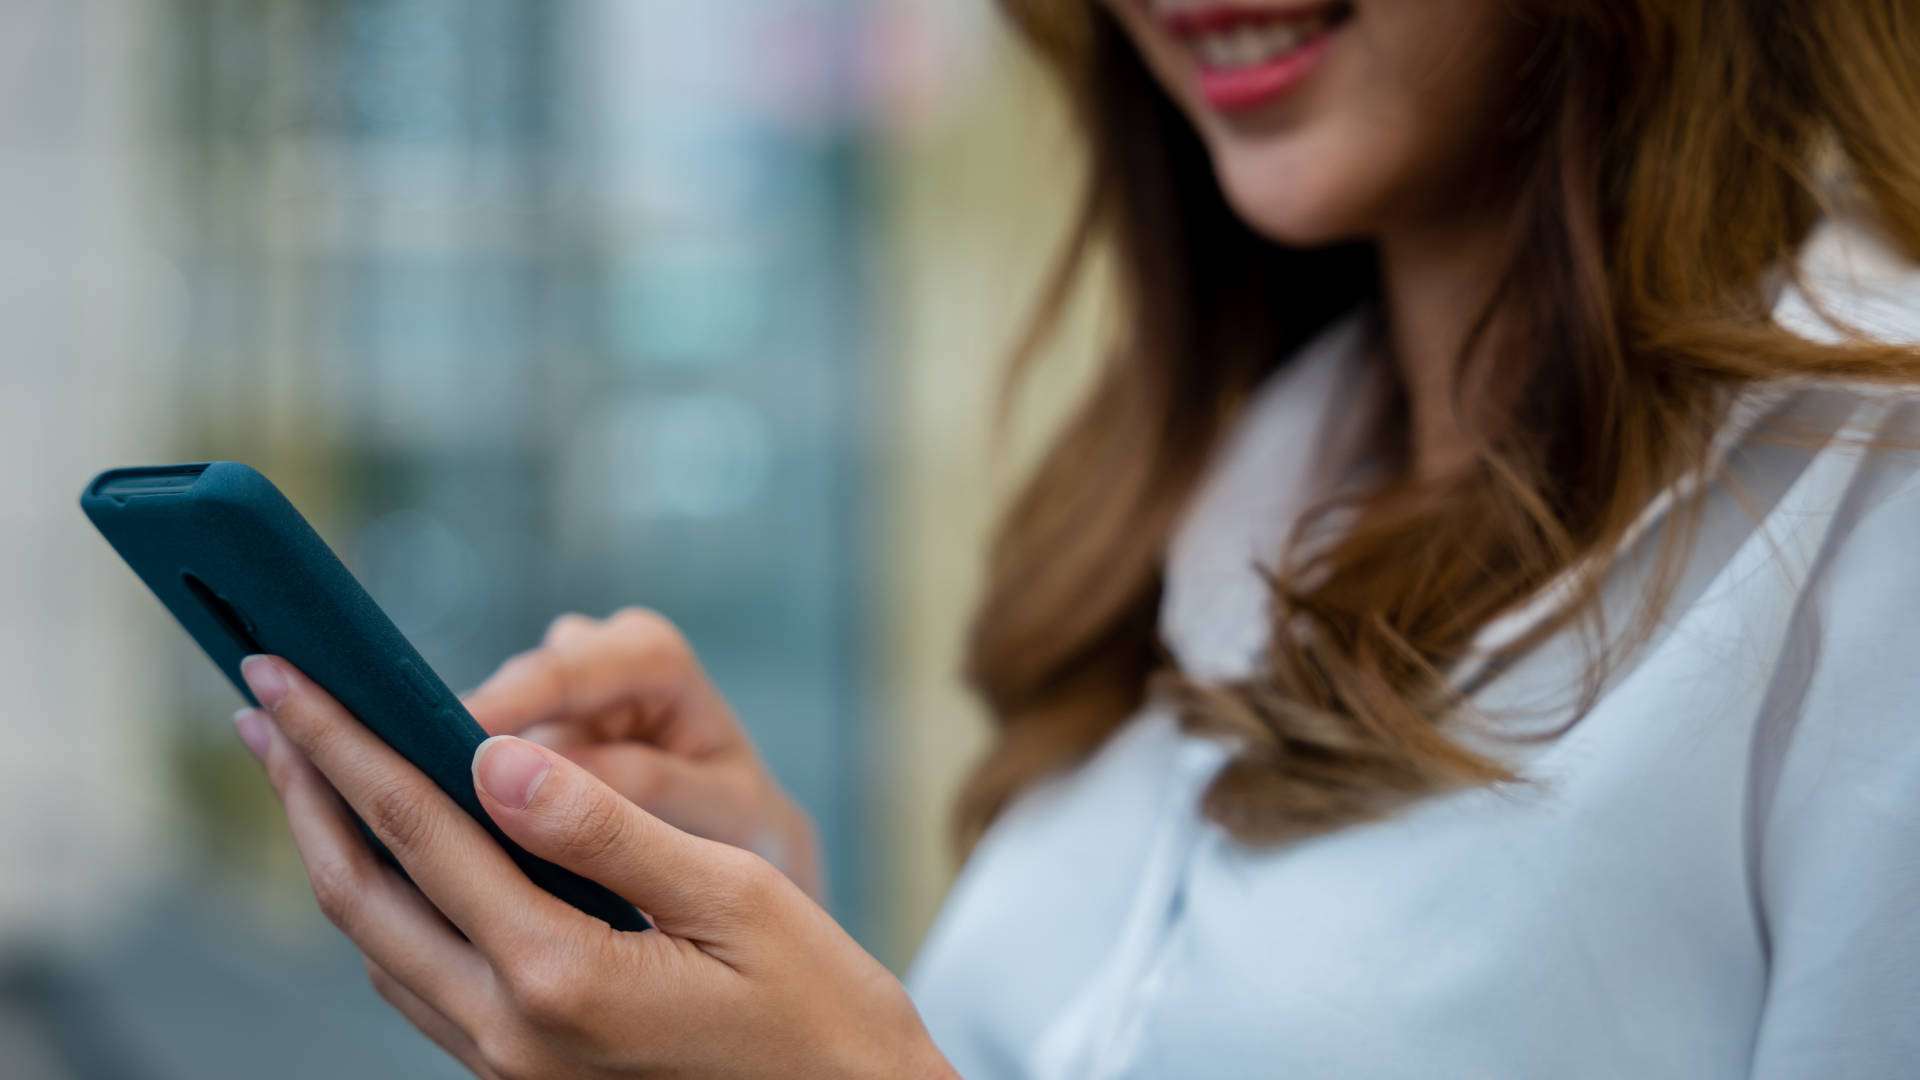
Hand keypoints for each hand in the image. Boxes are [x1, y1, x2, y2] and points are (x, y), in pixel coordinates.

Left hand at [231, 655, 953, 1079]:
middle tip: (261, 703)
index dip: (343, 741)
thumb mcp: (736, 899)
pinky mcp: (523, 1075)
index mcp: (559, 976)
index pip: (420, 830)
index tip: (289, 671)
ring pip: (378, 945)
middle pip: (362, 894)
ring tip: (311, 769)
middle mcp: (509, 1032)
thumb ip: (606, 832)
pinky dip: (387, 906)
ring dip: (334, 848)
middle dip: (303, 790)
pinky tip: (398, 861)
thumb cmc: (819, 1009)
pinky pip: (420, 983)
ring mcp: (508, 1065)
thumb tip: (494, 757)